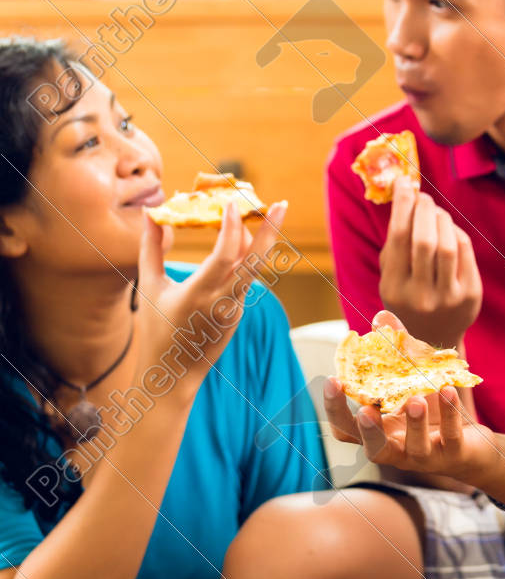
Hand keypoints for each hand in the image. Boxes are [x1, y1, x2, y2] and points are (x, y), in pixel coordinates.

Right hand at [135, 201, 286, 397]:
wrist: (174, 375)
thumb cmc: (155, 330)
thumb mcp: (150, 288)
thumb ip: (151, 249)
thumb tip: (151, 215)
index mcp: (198, 295)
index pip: (225, 257)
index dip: (232, 228)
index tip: (231, 204)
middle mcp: (223, 301)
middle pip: (255, 261)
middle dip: (271, 230)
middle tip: (281, 203)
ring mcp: (236, 309)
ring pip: (253, 268)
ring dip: (257, 239)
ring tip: (258, 211)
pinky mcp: (240, 313)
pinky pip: (246, 279)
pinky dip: (246, 256)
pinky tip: (241, 236)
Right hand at [323, 312, 493, 478]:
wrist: (471, 441)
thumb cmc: (433, 410)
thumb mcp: (413, 378)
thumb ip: (397, 350)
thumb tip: (381, 317)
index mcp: (380, 431)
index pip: (346, 429)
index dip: (335, 410)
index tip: (333, 381)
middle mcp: (397, 448)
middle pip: (373, 449)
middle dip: (367, 430)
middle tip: (365, 408)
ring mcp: (425, 455)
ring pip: (414, 448)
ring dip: (414, 424)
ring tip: (415, 398)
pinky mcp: (454, 454)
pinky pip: (450, 436)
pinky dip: (450, 414)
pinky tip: (448, 390)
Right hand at [378, 177, 481, 348]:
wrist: (434, 339)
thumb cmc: (408, 298)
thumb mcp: (391, 278)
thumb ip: (394, 244)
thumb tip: (404, 198)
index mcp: (394, 289)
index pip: (398, 238)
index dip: (402, 205)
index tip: (403, 183)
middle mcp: (420, 296)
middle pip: (424, 240)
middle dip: (424, 209)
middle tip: (423, 196)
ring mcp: (448, 297)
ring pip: (448, 245)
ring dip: (442, 219)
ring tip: (435, 211)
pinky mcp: (470, 295)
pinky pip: (465, 253)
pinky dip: (457, 233)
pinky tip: (449, 229)